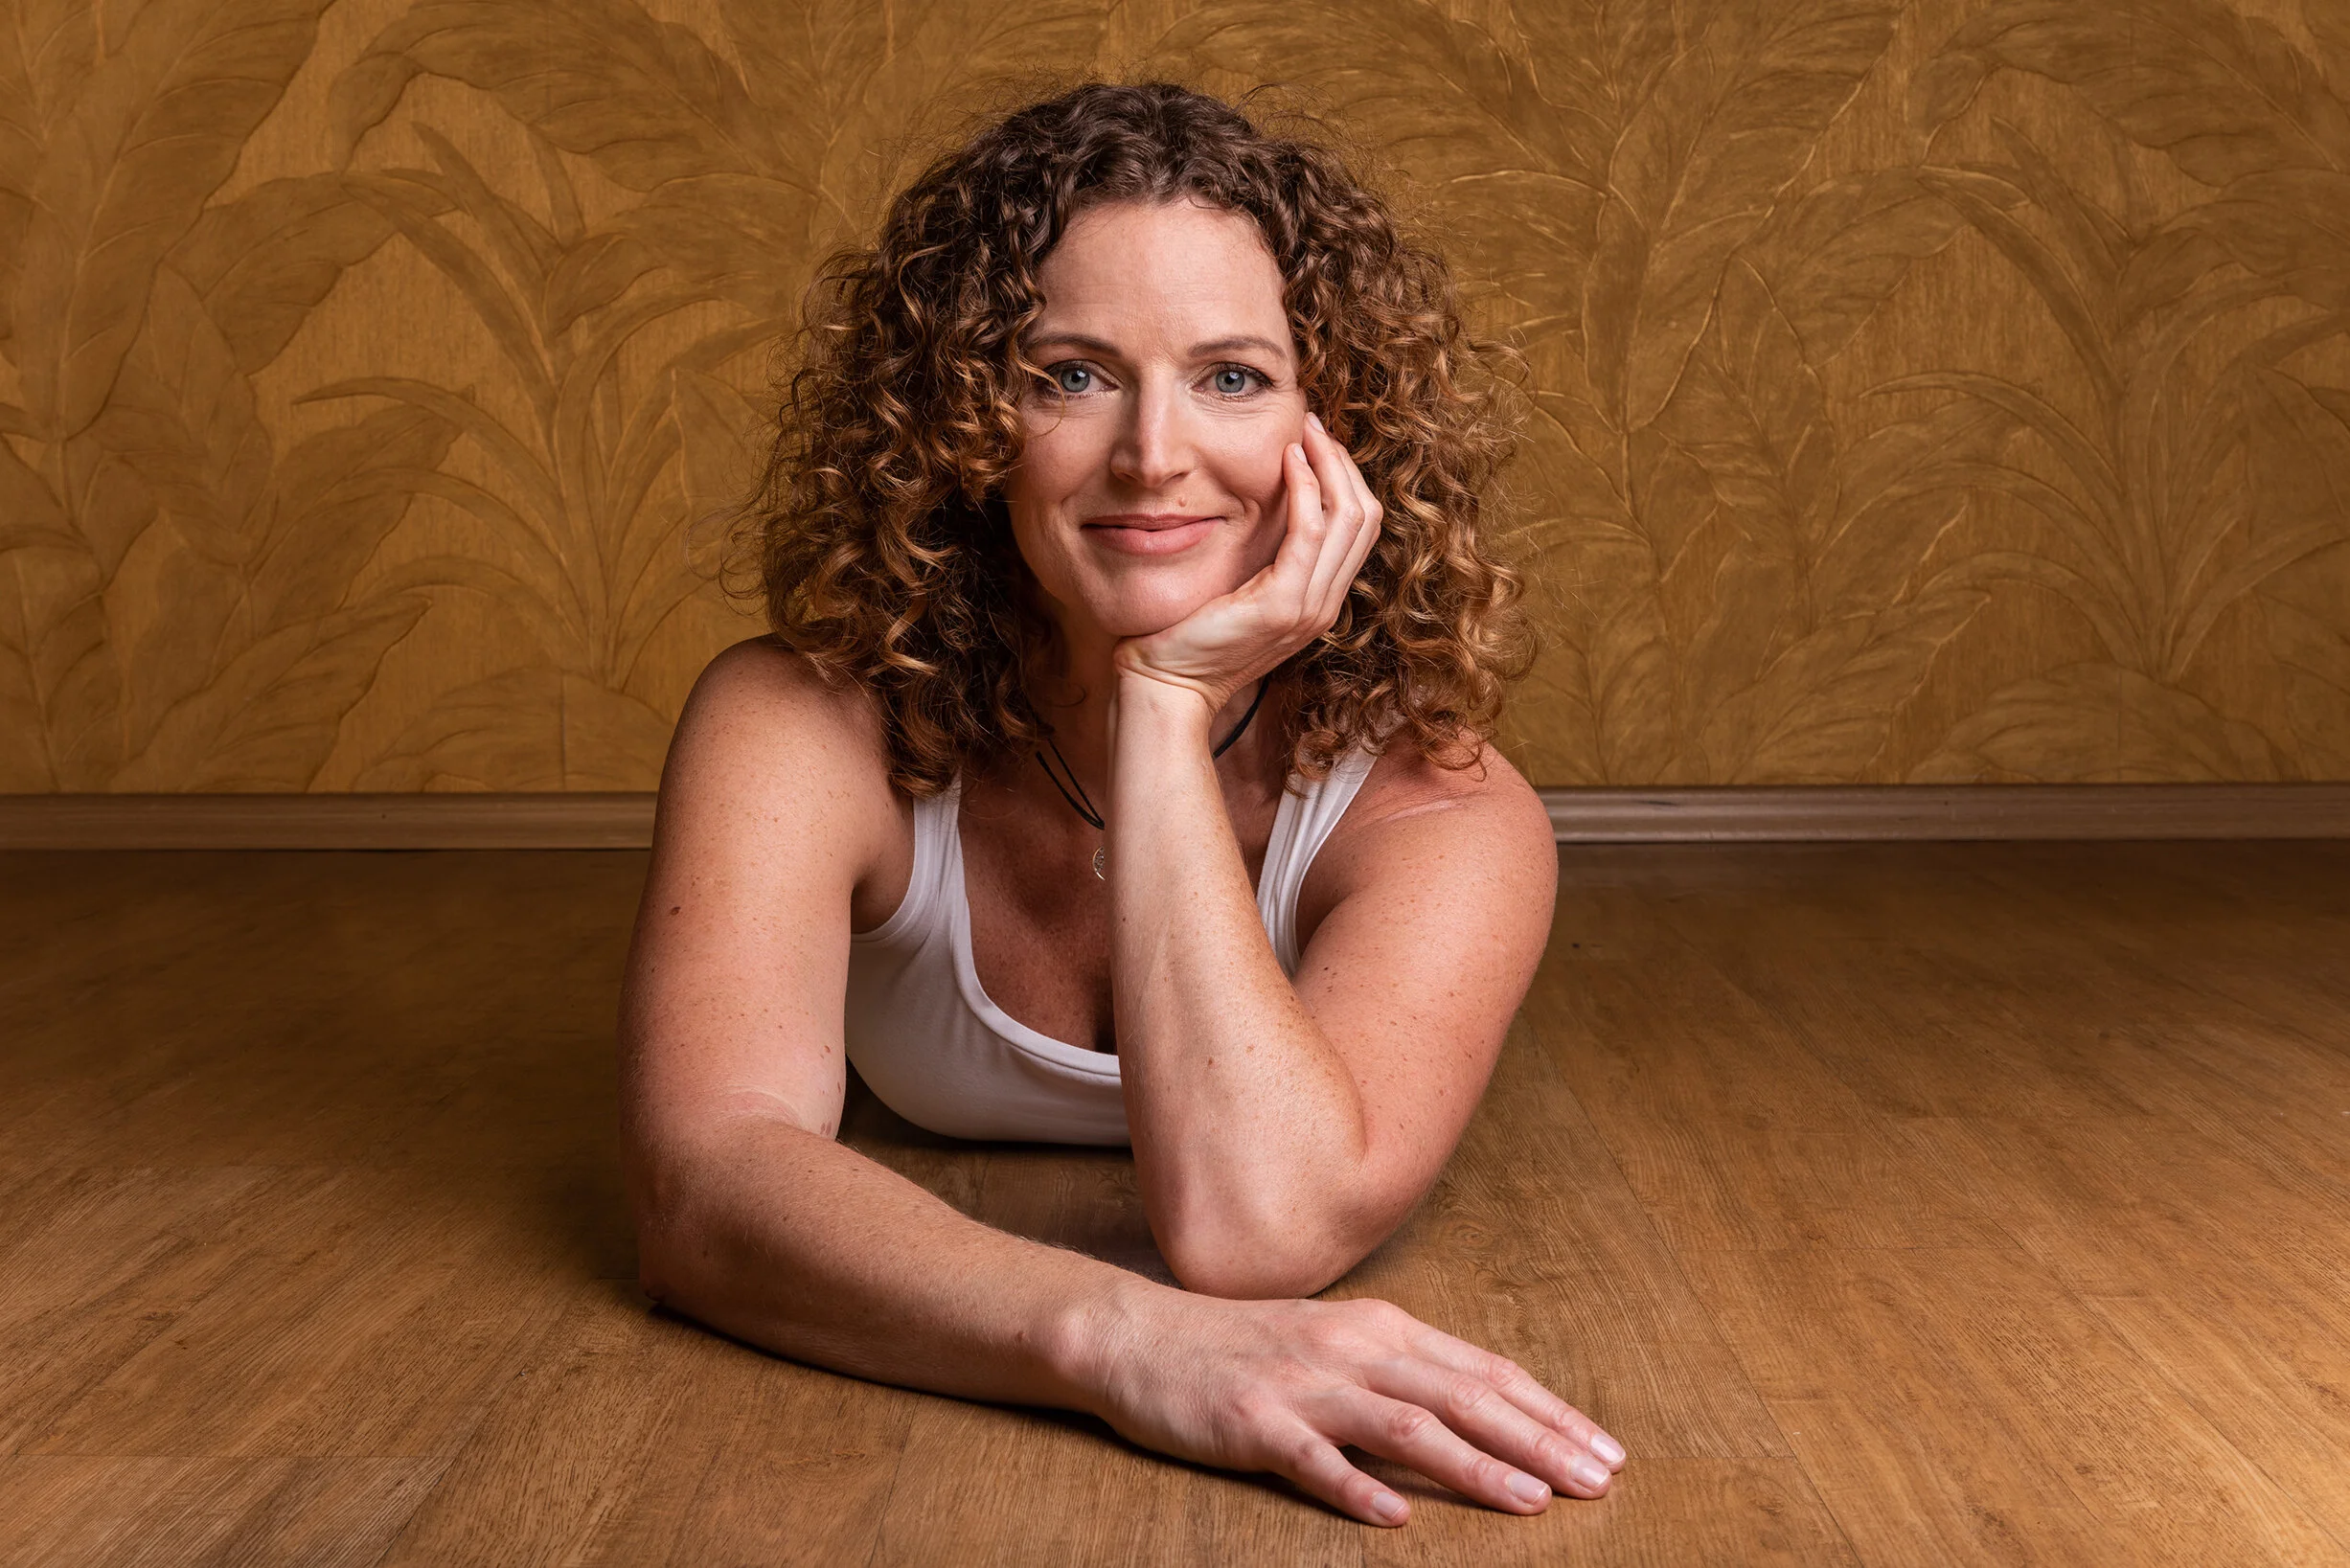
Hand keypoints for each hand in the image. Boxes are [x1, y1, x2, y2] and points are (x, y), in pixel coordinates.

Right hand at [1081, 1286, 1624, 1526]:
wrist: (1141, 1336)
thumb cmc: (1245, 1349)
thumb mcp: (1337, 1345)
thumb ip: (1402, 1373)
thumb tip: (1482, 1411)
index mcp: (1381, 1329)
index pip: (1484, 1371)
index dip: (1549, 1411)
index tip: (1605, 1450)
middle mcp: (1353, 1350)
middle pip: (1462, 1395)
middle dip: (1538, 1440)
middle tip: (1596, 1482)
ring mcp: (1303, 1385)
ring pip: (1404, 1425)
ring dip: (1472, 1465)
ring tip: (1528, 1502)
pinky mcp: (1253, 1422)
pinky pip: (1311, 1459)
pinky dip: (1355, 1487)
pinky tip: (1392, 1517)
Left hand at [1112, 412, 1382, 715]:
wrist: (1168, 685)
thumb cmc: (1190, 638)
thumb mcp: (1241, 594)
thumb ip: (1266, 562)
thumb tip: (1268, 510)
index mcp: (1320, 601)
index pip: (1359, 529)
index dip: (1345, 479)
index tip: (1316, 442)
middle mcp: (1325, 606)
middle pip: (1365, 517)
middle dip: (1344, 463)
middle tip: (1313, 424)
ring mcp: (1309, 608)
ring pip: (1349, 518)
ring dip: (1329, 465)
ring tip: (1305, 431)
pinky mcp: (1282, 605)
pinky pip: (1310, 532)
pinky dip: (1306, 489)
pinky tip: (1287, 460)